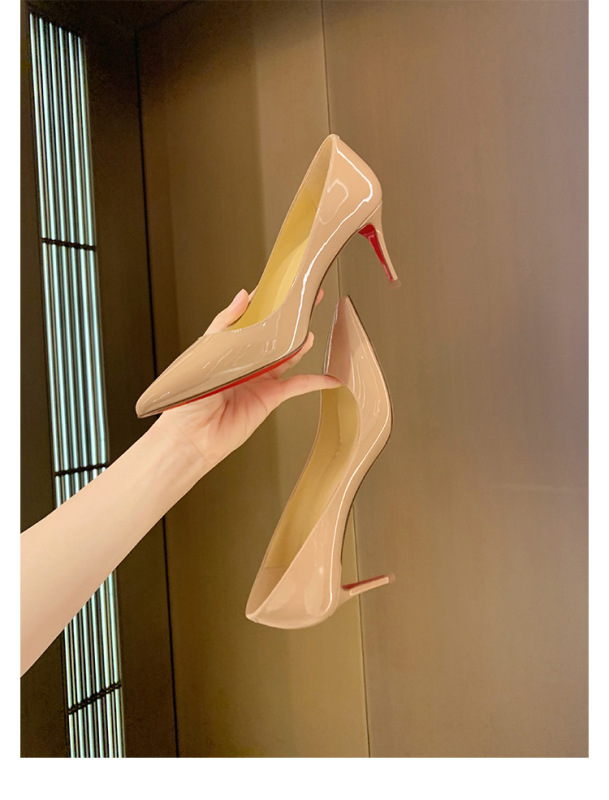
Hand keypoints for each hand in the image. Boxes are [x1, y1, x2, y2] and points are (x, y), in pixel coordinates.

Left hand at [154, 287, 339, 472]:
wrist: (193, 437)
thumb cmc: (187, 400)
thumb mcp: (203, 352)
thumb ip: (225, 323)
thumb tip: (242, 296)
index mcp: (228, 346)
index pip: (251, 317)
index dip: (267, 300)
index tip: (281, 285)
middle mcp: (245, 360)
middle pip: (273, 333)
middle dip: (290, 317)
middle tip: (306, 299)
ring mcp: (260, 378)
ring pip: (287, 354)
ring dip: (301, 343)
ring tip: (312, 327)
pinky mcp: (270, 397)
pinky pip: (298, 386)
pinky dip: (315, 382)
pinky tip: (329, 377)